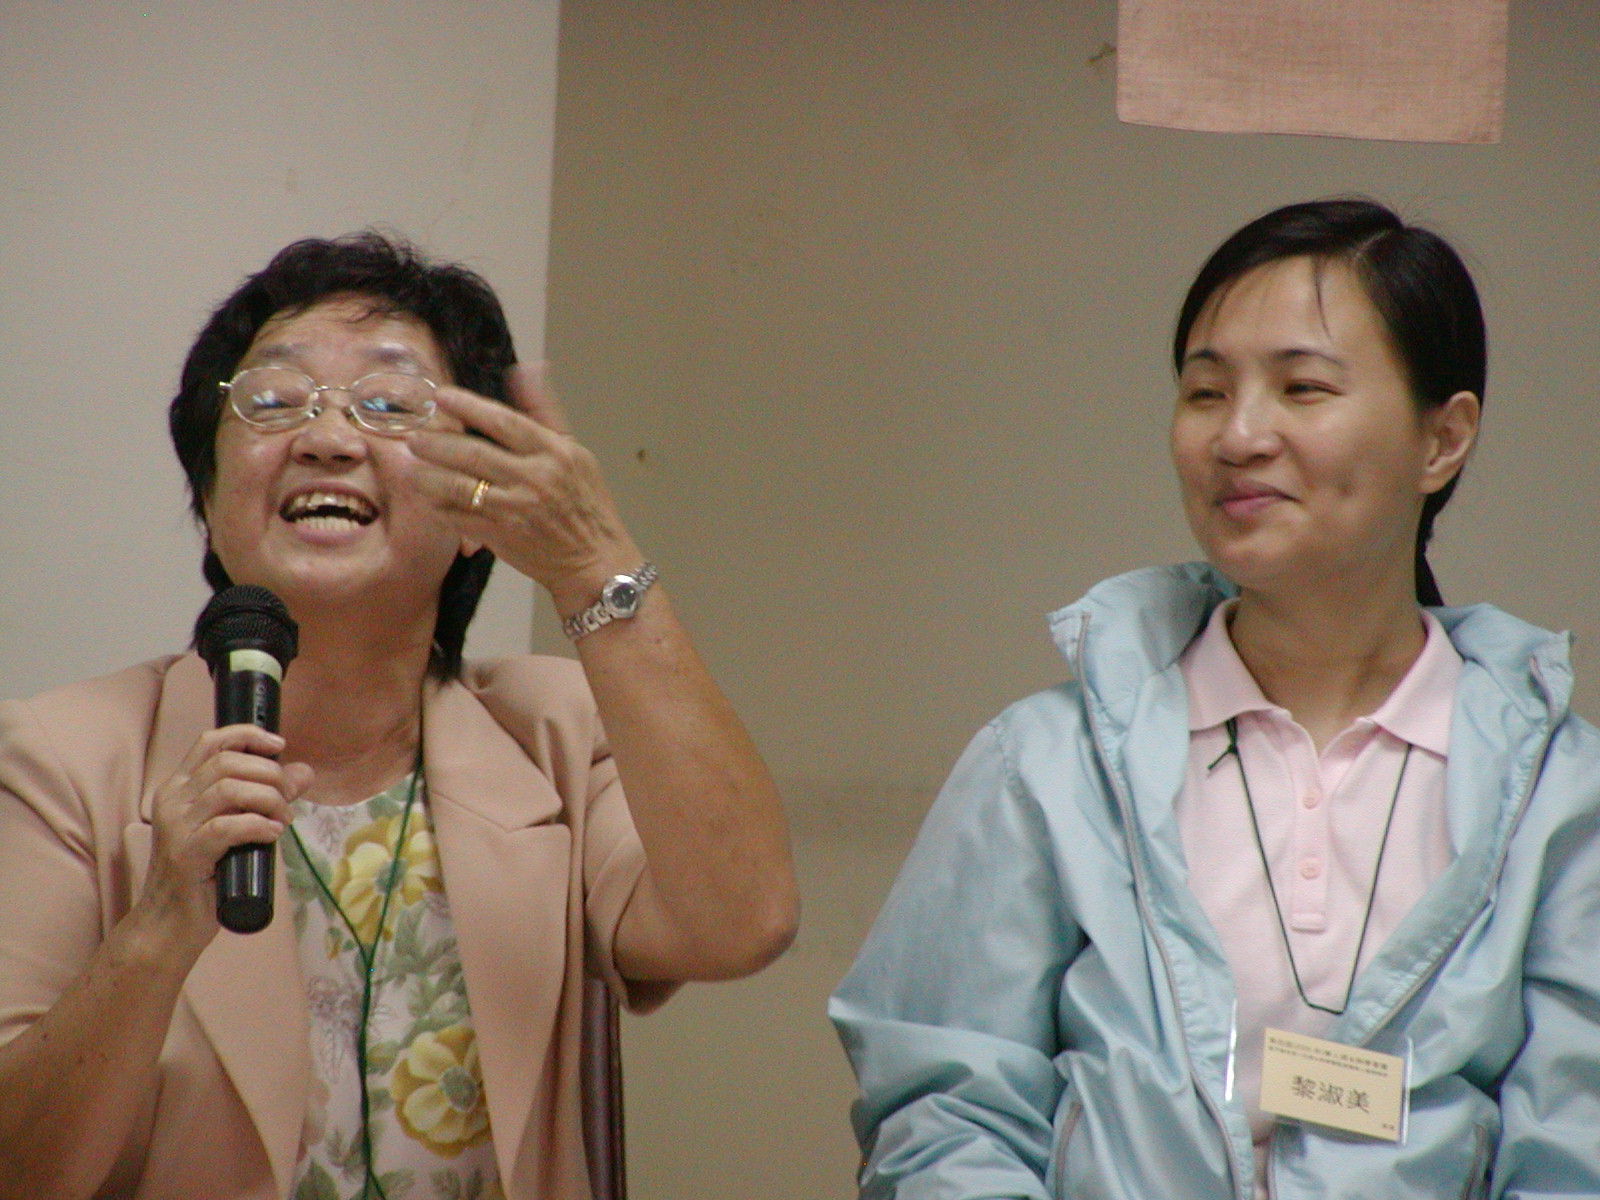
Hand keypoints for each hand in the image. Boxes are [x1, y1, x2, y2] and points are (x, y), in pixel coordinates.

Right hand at [139, 725, 311, 947]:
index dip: (248, 735)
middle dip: (268, 774)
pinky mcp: (185, 855)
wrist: (167, 926)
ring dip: (268, 800)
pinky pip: (227, 827)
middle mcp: (172, 801)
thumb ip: (265, 798)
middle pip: (227, 762)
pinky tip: (272, 834)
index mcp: (179, 788)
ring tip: (283, 820)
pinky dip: (258, 826)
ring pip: (228, 789)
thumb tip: (304, 772)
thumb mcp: (236, 829)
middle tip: (287, 799)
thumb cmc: (204, 876)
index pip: (210, 742)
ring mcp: (175, 828)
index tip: (280, 745)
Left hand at [408, 364, 643, 615]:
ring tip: (414, 467)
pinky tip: (429, 498)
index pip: (503, 421)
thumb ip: (544, 411)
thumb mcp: (574, 452)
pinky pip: (458, 518)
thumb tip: (528, 368)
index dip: (468, 406)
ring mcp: (516, 510)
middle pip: (472, 453)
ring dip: (429, 475)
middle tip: (416, 437)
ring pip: (459, 486)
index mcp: (554, 453)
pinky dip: (438, 506)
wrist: (595, 562)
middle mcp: (535, 479)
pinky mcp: (501, 538)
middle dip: (437, 442)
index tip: (441, 396)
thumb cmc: (586, 504)